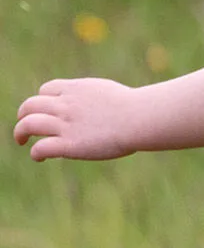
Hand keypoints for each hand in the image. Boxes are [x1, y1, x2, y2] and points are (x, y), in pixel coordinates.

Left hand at [14, 78, 139, 161]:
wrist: (139, 117)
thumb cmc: (135, 107)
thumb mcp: (108, 93)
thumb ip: (94, 98)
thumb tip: (97, 107)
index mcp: (76, 90)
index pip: (46, 90)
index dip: (42, 101)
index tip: (47, 112)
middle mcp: (66, 105)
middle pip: (30, 105)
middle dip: (23, 115)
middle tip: (25, 127)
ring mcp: (66, 124)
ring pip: (28, 124)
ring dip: (20, 132)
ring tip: (21, 140)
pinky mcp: (70, 145)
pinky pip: (40, 148)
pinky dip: (36, 153)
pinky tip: (40, 158)